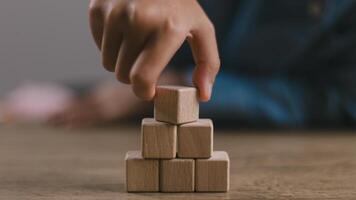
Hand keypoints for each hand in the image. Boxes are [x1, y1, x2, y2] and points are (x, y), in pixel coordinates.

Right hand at [89, 0, 219, 100]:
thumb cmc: (179, 4)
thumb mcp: (202, 28)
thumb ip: (208, 62)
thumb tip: (203, 95)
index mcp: (167, 29)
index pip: (142, 78)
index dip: (144, 92)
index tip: (149, 91)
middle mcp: (138, 20)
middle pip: (123, 75)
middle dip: (134, 76)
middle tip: (146, 62)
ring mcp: (115, 13)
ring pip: (108, 64)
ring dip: (121, 61)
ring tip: (137, 44)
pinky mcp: (98, 8)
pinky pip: (99, 46)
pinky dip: (111, 45)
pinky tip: (125, 31)